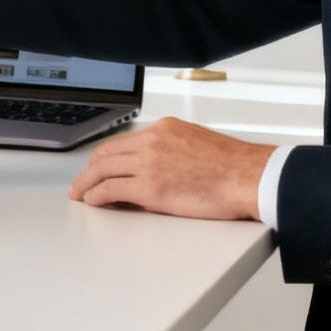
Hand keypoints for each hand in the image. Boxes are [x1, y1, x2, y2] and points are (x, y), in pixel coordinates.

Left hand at [67, 117, 270, 220]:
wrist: (250, 176)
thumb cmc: (234, 167)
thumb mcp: (196, 145)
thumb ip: (171, 151)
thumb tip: (155, 168)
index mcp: (164, 129)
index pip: (122, 142)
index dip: (104, 157)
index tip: (97, 166)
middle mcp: (152, 141)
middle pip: (106, 153)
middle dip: (89, 169)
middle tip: (80, 182)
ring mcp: (149, 163)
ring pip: (102, 170)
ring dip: (87, 184)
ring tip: (80, 195)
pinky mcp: (150, 187)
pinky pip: (110, 190)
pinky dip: (96, 196)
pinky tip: (93, 202)